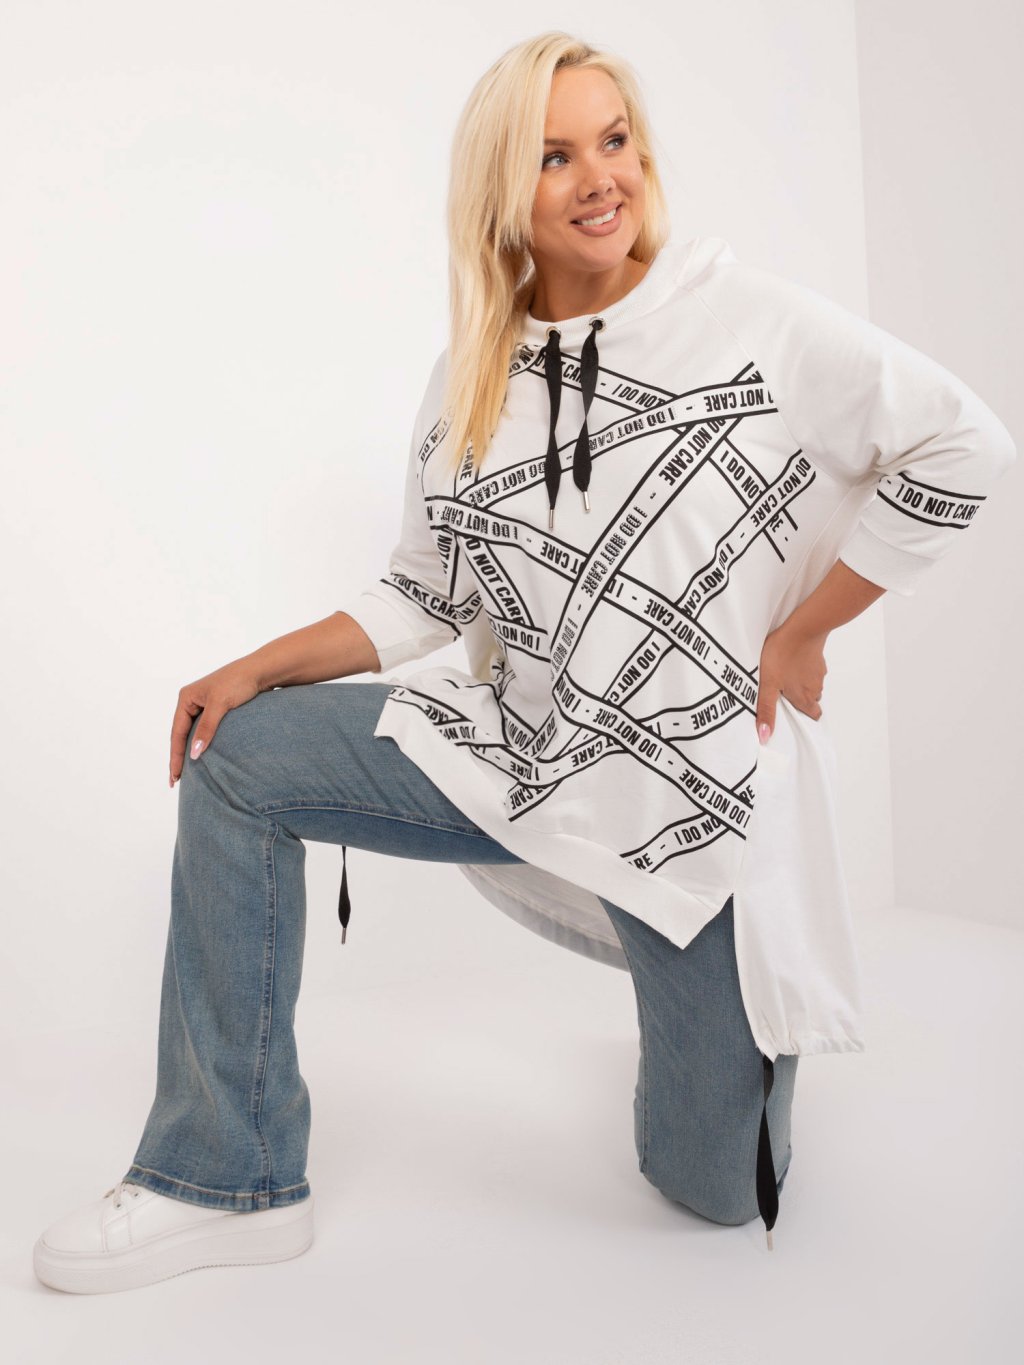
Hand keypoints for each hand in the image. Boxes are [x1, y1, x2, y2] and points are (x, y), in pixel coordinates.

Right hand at [169, 660, 263, 786]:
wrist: (261, 671)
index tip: (175, 776)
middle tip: (176, 781)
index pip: (177, 732)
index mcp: (186, 697)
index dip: (175, 755)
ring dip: (189, 751)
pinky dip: (202, 744)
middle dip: (179, 756)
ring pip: (193, 733)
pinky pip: (205, 730)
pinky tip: (202, 755)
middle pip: (181, 734)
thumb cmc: (239, 683)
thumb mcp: (220, 705)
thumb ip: (206, 729)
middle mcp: (192, 701)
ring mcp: (204, 705)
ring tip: (186, 773)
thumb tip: (194, 754)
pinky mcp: (217, 708)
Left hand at [755, 620, 827, 742]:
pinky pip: (811, 668)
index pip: (813, 715)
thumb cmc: (783, 656)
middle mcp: (816, 688)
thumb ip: (766, 711)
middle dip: (799, 698)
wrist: (802, 628)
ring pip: (811, 684)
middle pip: (811, 700)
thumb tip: (764, 737)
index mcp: (805, 698)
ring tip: (783, 675)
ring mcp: (818, 672)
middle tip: (782, 692)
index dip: (804, 715)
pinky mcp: (817, 658)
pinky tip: (790, 660)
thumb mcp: (768, 686)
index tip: (791, 711)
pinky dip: (803, 667)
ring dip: (800, 682)